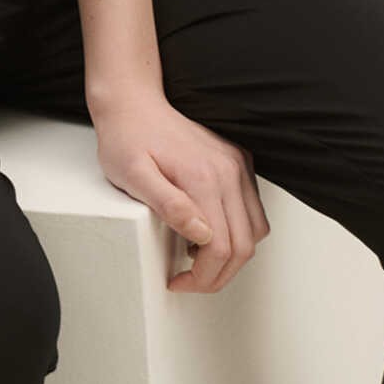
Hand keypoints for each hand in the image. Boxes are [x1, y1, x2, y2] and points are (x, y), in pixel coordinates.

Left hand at [92, 95, 270, 293]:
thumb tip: (201, 235)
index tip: (178, 281)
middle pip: (245, 244)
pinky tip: (208, 232)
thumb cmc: (127, 138)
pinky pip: (252, 208)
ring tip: (198, 258)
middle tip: (189, 281)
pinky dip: (238, 231)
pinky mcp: (238, 161)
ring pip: (256, 229)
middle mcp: (229, 171)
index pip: (221, 247)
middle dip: (219, 274)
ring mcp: (237, 165)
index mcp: (203, 177)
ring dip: (232, 254)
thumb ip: (168, 205)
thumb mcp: (132, 175)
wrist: (134, 102)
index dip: (203, 276)